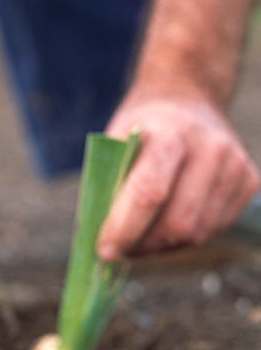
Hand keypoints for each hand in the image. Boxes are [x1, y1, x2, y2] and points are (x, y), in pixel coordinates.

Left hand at [97, 83, 259, 259]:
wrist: (188, 99)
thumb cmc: (144, 127)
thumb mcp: (117, 140)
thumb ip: (108, 183)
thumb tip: (102, 238)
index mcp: (171, 132)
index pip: (149, 193)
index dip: (125, 229)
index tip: (105, 250)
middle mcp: (210, 147)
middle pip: (177, 223)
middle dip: (144, 244)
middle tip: (123, 248)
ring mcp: (235, 165)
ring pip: (197, 234)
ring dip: (165, 245)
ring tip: (144, 233)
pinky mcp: (250, 181)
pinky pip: (215, 229)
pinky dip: (188, 237)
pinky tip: (171, 219)